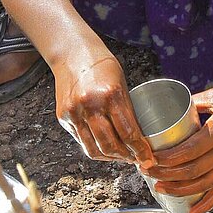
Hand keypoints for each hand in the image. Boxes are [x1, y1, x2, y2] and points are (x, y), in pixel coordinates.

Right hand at [54, 50, 154, 166]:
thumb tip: (139, 138)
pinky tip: (105, 148)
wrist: (73, 53)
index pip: (128, 133)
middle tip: (136, 159)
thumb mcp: (121, 84)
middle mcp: (90, 105)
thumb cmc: (101, 67)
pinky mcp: (64, 117)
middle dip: (126, 157)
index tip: (147, 159)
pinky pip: (82, 141)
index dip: (140, 151)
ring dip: (110, 158)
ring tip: (121, 157)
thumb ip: (127, 110)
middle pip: (110, 146)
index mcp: (110, 95)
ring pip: (93, 149)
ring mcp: (75, 112)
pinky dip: (95, 149)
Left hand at [142, 76, 212, 212]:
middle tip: (148, 172)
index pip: (189, 150)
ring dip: (180, 190)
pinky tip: (192, 212)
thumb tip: (173, 111)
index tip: (151, 157)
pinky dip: (206, 204)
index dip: (168, 158)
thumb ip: (195, 104)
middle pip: (192, 170)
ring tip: (160, 189)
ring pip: (204, 184)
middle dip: (166, 174)